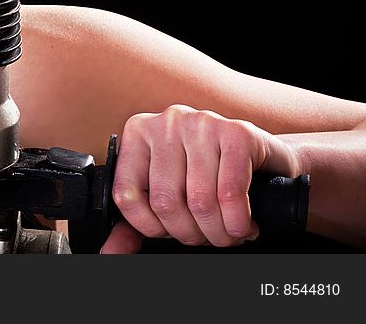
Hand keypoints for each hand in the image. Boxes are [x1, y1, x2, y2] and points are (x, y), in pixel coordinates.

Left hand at [99, 104, 301, 253]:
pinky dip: (238, 222)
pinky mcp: (236, 132)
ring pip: (199, 201)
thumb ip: (137, 220)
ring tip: (227, 233)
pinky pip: (230, 193)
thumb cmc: (210, 176)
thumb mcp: (167, 193)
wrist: (264, 159)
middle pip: (165, 201)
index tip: (169, 232)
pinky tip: (244, 225)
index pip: (127, 194)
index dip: (151, 226)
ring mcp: (201, 123)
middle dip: (190, 234)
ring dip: (218, 232)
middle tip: (207, 237)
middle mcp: (166, 122)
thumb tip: (110, 251)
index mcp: (138, 133)